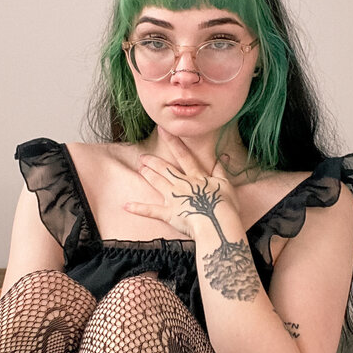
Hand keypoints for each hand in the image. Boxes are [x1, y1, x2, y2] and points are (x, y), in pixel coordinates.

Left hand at [124, 128, 240, 239]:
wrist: (217, 222)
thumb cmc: (225, 205)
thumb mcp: (226, 185)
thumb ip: (221, 170)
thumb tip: (222, 156)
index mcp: (196, 177)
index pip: (183, 155)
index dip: (173, 141)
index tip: (163, 130)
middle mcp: (182, 184)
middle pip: (165, 169)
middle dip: (153, 162)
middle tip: (143, 156)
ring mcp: (173, 198)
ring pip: (157, 183)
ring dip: (148, 175)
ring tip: (140, 168)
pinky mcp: (169, 213)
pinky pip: (151, 210)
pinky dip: (139, 208)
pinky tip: (126, 205)